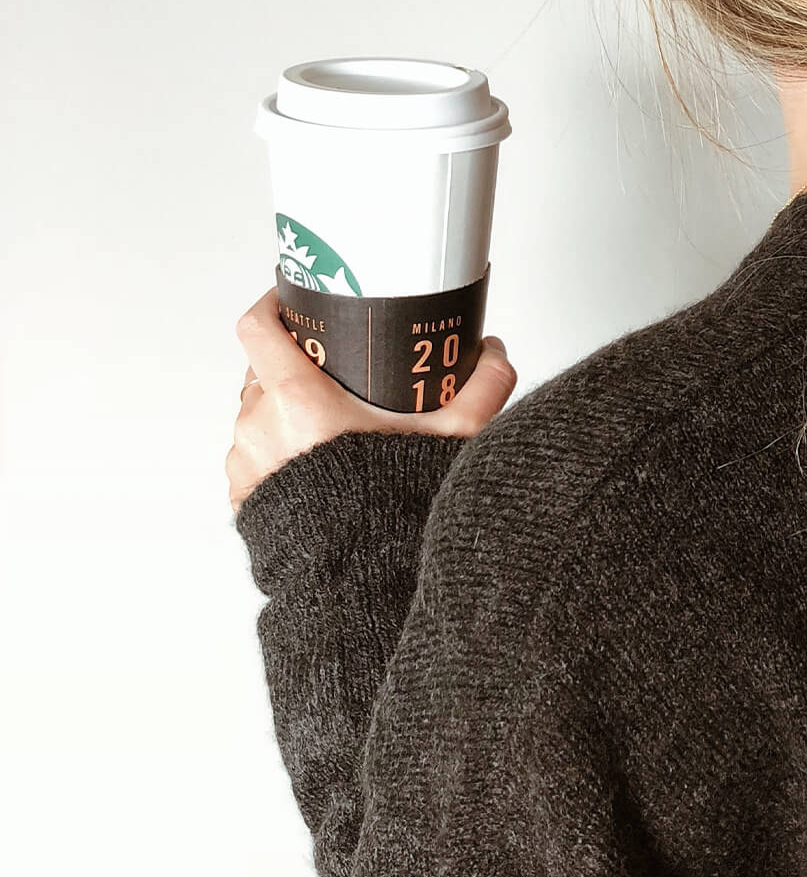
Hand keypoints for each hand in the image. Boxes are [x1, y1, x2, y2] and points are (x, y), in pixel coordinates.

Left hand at [227, 285, 518, 513]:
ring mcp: (245, 463)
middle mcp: (259, 425)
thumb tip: (495, 352)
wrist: (360, 580)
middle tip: (335, 370)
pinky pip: (254, 457)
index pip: (258, 327)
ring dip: (284, 411)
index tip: (292, 296)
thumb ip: (482, 387)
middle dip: (294, 363)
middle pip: (263, 370)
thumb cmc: (391, 509)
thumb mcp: (453, 437)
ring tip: (332, 423)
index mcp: (297, 399)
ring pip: (257, 414)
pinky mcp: (242, 498)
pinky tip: (316, 463)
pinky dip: (278, 451)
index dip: (272, 302)